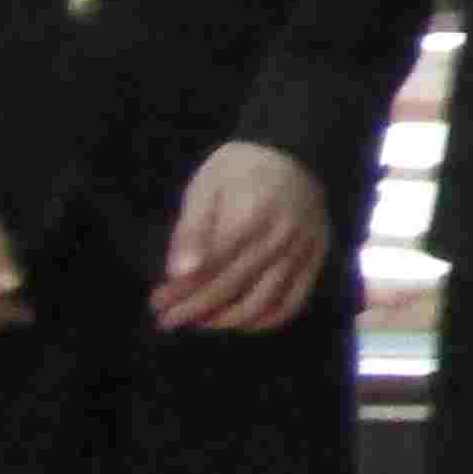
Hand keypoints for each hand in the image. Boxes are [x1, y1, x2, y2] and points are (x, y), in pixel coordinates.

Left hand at [150, 139, 331, 335]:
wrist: (293, 151)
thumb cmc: (239, 169)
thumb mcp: (205, 189)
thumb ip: (191, 231)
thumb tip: (179, 275)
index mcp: (249, 218)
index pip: (209, 269)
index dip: (181, 292)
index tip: (156, 304)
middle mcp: (279, 240)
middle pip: (232, 288)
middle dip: (194, 310)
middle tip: (167, 320)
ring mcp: (301, 253)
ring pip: (262, 303)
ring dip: (226, 321)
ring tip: (200, 323)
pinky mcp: (316, 260)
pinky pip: (293, 302)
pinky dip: (266, 321)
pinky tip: (241, 323)